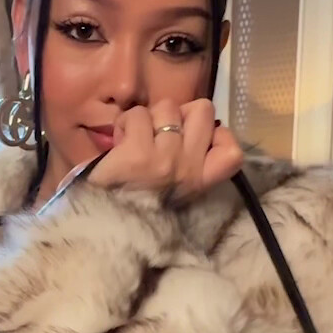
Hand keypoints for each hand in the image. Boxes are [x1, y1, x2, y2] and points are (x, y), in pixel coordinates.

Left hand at [87, 99, 242, 199]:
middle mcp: (188, 169)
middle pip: (204, 110)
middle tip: (160, 135)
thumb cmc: (133, 204)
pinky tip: (118, 143)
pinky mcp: (138, 154)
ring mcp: (166, 159)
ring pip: (168, 107)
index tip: (197, 142)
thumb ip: (186, 163)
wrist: (99, 226)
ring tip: (134, 140)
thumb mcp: (172, 190)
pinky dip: (125, 123)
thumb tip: (184, 126)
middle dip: (180, 114)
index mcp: (199, 181)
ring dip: (148, 117)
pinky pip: (138, 114)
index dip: (220, 135)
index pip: (233, 152)